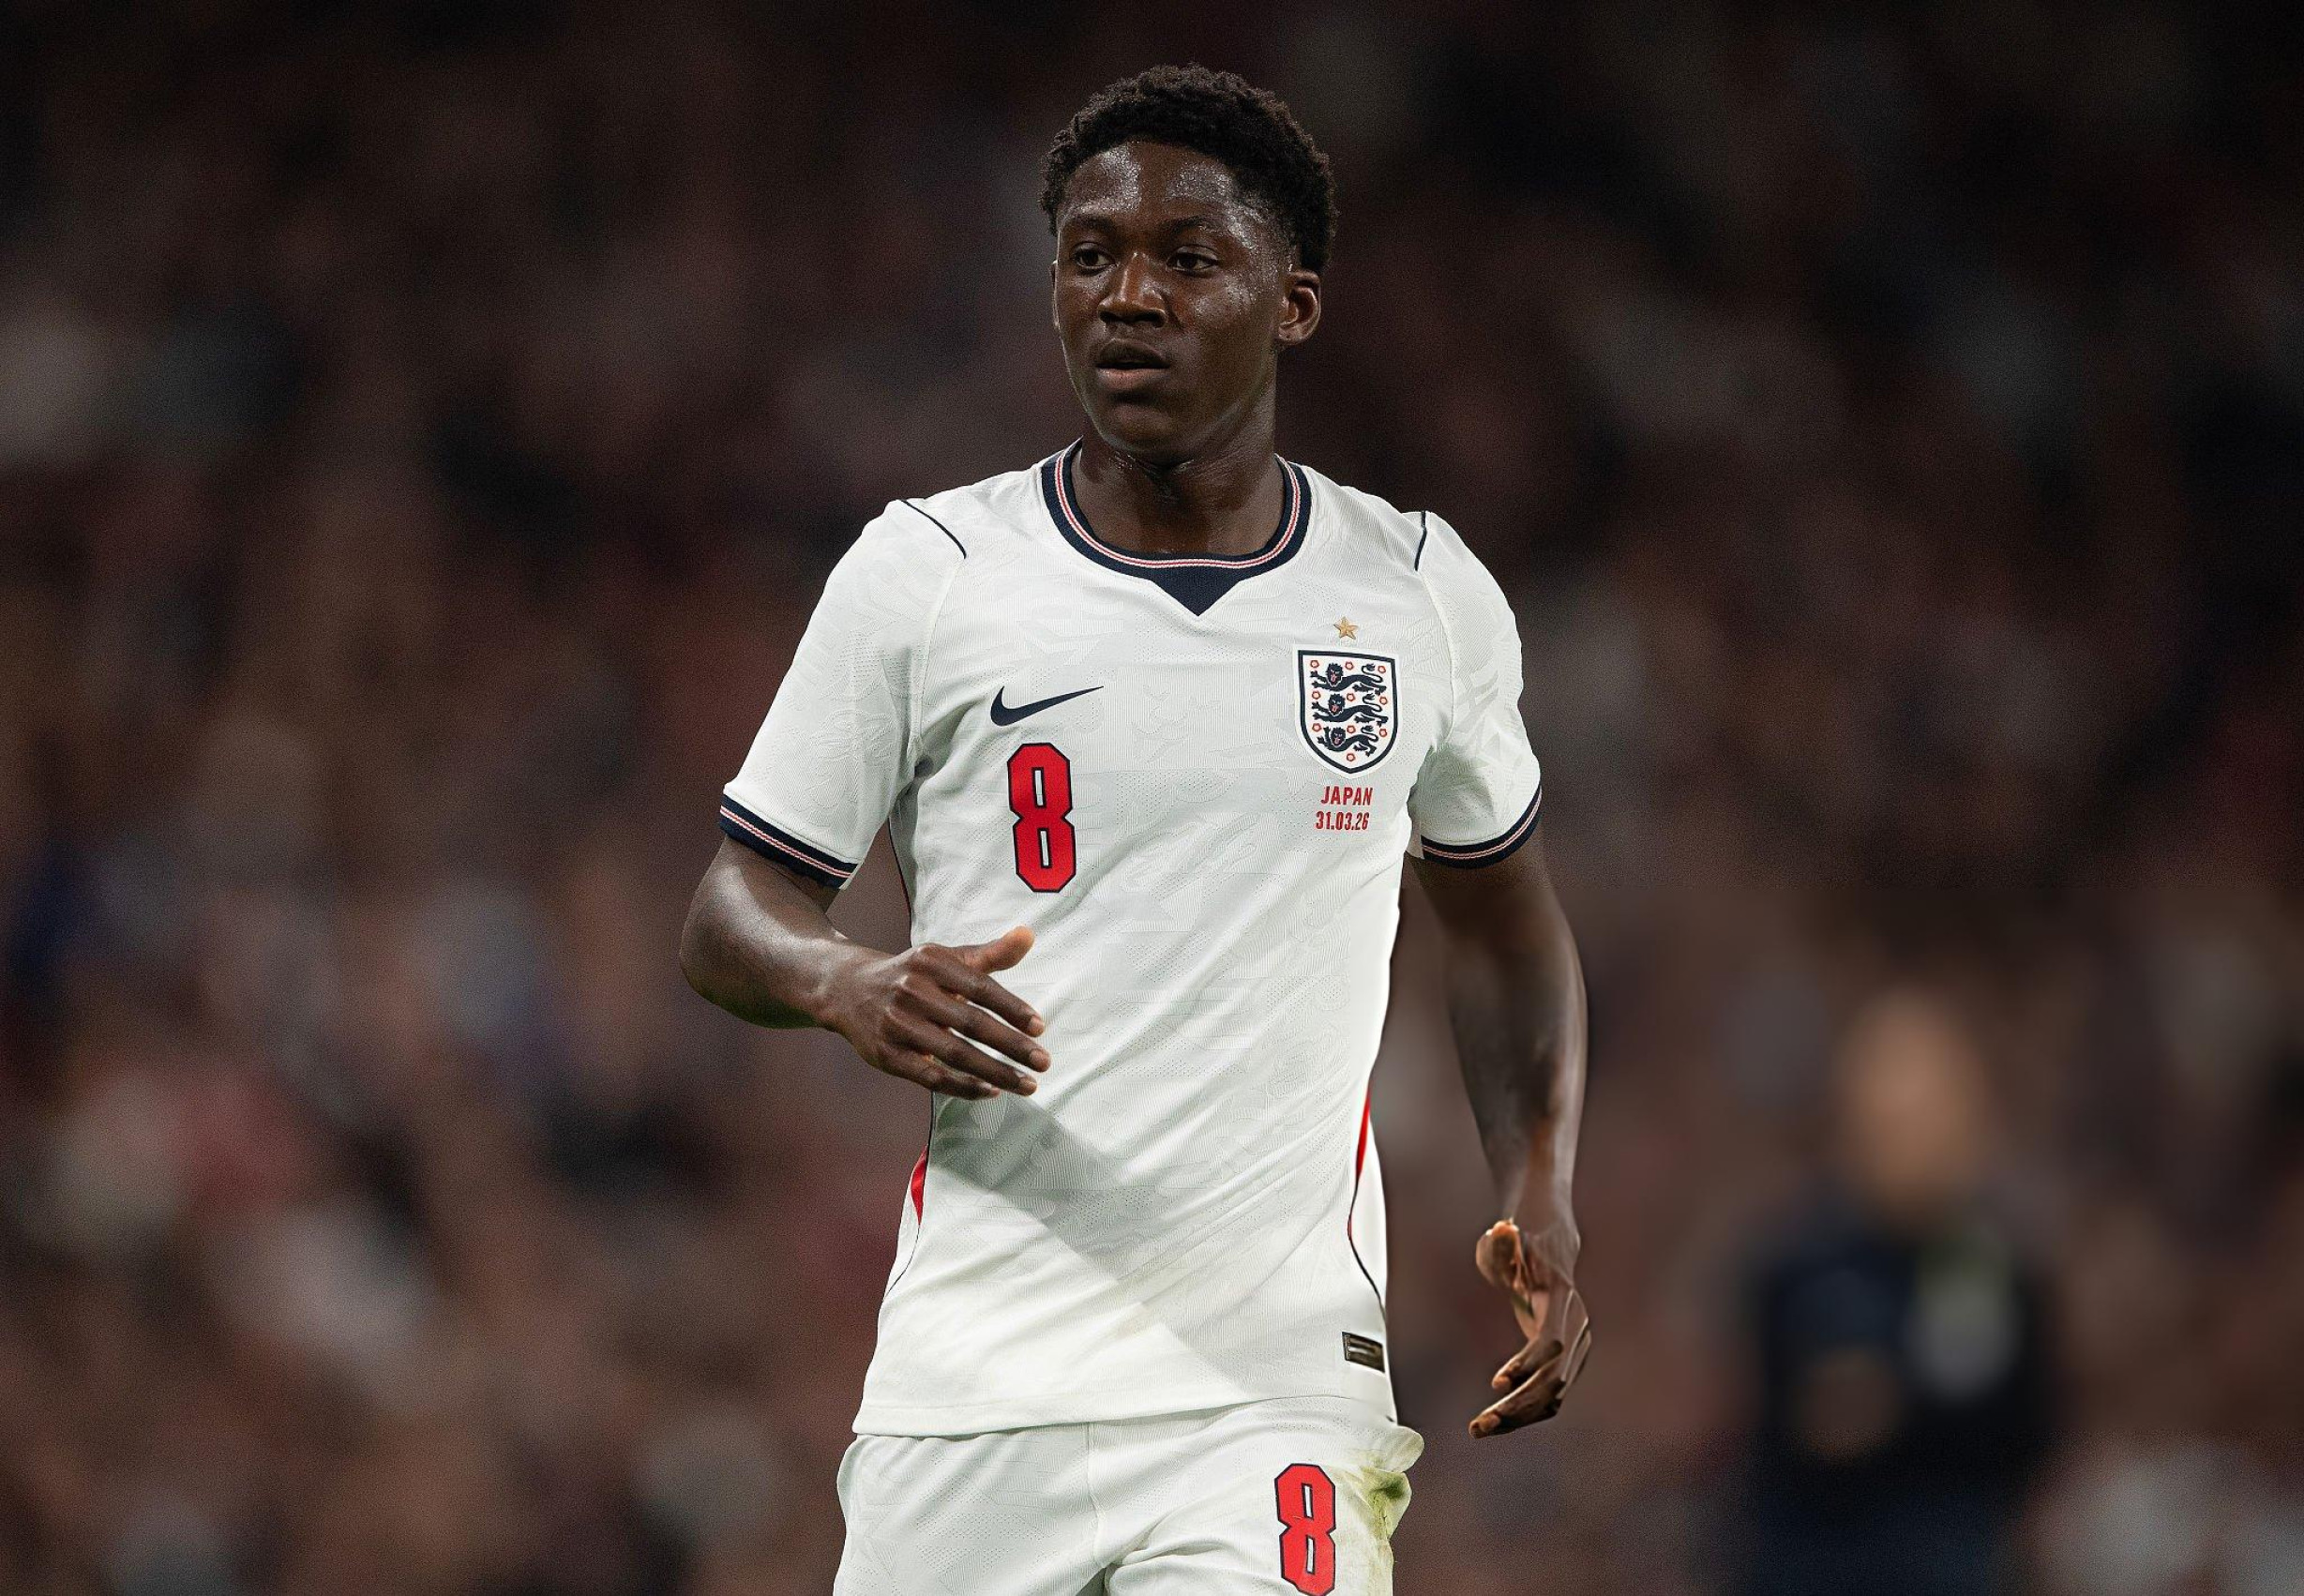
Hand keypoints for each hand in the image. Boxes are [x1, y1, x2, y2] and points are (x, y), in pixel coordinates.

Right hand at [820, 926, 1048, 1098]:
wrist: (847, 990)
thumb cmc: (912, 975)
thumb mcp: (945, 959)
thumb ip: (989, 954)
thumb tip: (1028, 934)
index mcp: (930, 963)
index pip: (979, 987)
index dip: (1011, 1008)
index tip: (1040, 1027)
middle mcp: (912, 992)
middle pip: (970, 1023)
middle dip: (1011, 1045)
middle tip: (1043, 1062)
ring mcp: (897, 1025)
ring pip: (954, 1054)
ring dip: (995, 1072)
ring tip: (1027, 1084)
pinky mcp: (887, 1056)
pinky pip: (931, 1076)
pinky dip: (963, 1086)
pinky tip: (992, 1091)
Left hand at [1469, 1214, 1591, 1437]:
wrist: (1552, 1247)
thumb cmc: (1522, 1242)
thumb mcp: (1505, 1238)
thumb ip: (1501, 1244)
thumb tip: (1503, 1231)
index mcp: (1561, 1298)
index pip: (1552, 1341)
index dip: (1528, 1364)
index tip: (1496, 1383)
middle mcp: (1577, 1326)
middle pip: (1554, 1378)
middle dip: (1518, 1405)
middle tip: (1479, 1424)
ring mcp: (1577, 1347)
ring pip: (1553, 1396)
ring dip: (1518, 1417)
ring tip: (1478, 1429)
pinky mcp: (1567, 1361)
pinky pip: (1549, 1397)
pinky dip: (1524, 1413)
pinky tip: (1494, 1423)